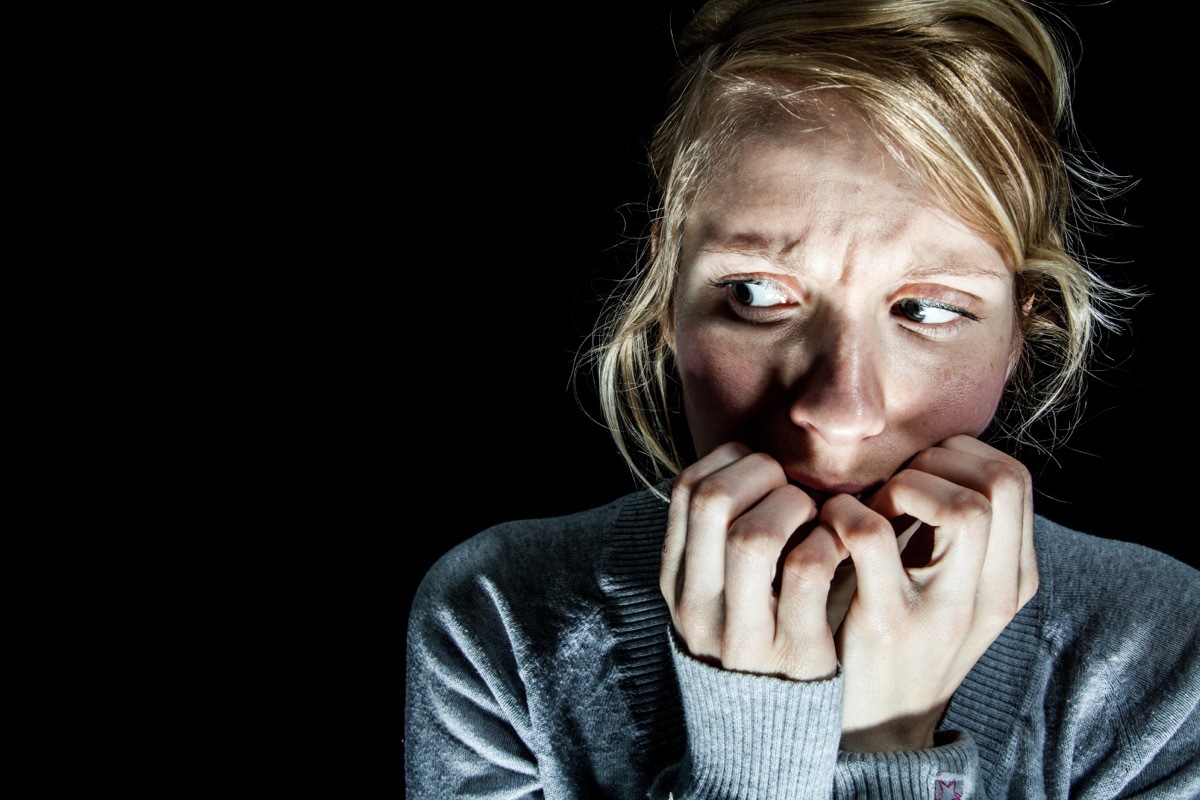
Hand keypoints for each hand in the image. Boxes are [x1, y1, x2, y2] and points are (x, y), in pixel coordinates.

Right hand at [660, 442, 852, 680]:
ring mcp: (744, 632)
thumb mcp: (715, 594)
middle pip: (713, 502)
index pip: (685, 491)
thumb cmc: (753, 637)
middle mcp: (699, 606)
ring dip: (794, 507)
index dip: (729, 463)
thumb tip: (746, 461)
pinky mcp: (795, 652)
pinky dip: (828, 543)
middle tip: (791, 489)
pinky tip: (837, 548)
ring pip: (755, 536)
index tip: (762, 473)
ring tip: (814, 518)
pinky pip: (808, 570)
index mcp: (677, 582)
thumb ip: (719, 539)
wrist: (766, 733)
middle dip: (761, 475)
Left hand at [828, 434, 1038, 750]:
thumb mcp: (952, 590)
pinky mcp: (888, 624)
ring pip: (965, 508)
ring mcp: (945, 611)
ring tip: (873, 508)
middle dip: (938, 463)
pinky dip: (846, 515)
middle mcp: (991, 595)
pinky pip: (873, 536)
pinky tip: (832, 529)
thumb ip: (955, 535)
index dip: (960, 457)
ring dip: (905, 485)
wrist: (878, 730)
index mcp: (1010, 580)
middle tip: (895, 488)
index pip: (1014, 479)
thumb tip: (926, 457)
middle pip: (1003, 483)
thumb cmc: (903, 638)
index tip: (917, 476)